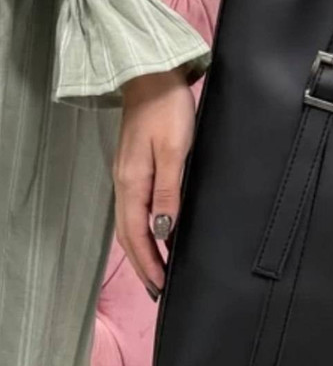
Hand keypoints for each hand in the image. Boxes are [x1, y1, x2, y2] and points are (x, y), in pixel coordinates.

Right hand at [114, 67, 194, 300]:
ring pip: (131, 223)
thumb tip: (164, 229)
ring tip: (157, 269)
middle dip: (143, 263)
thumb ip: (169, 191)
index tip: (162, 287)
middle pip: (130, 234)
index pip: (138, 235)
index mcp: (133, 183)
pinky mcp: (136, 166)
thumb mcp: (175, 151)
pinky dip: (143, 228)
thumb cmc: (168, 109)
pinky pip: (136, 208)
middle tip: (159, 289)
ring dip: (142, 249)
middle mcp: (125, 182)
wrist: (152, 76)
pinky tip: (156, 232)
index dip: (149, 263)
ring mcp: (128, 174)